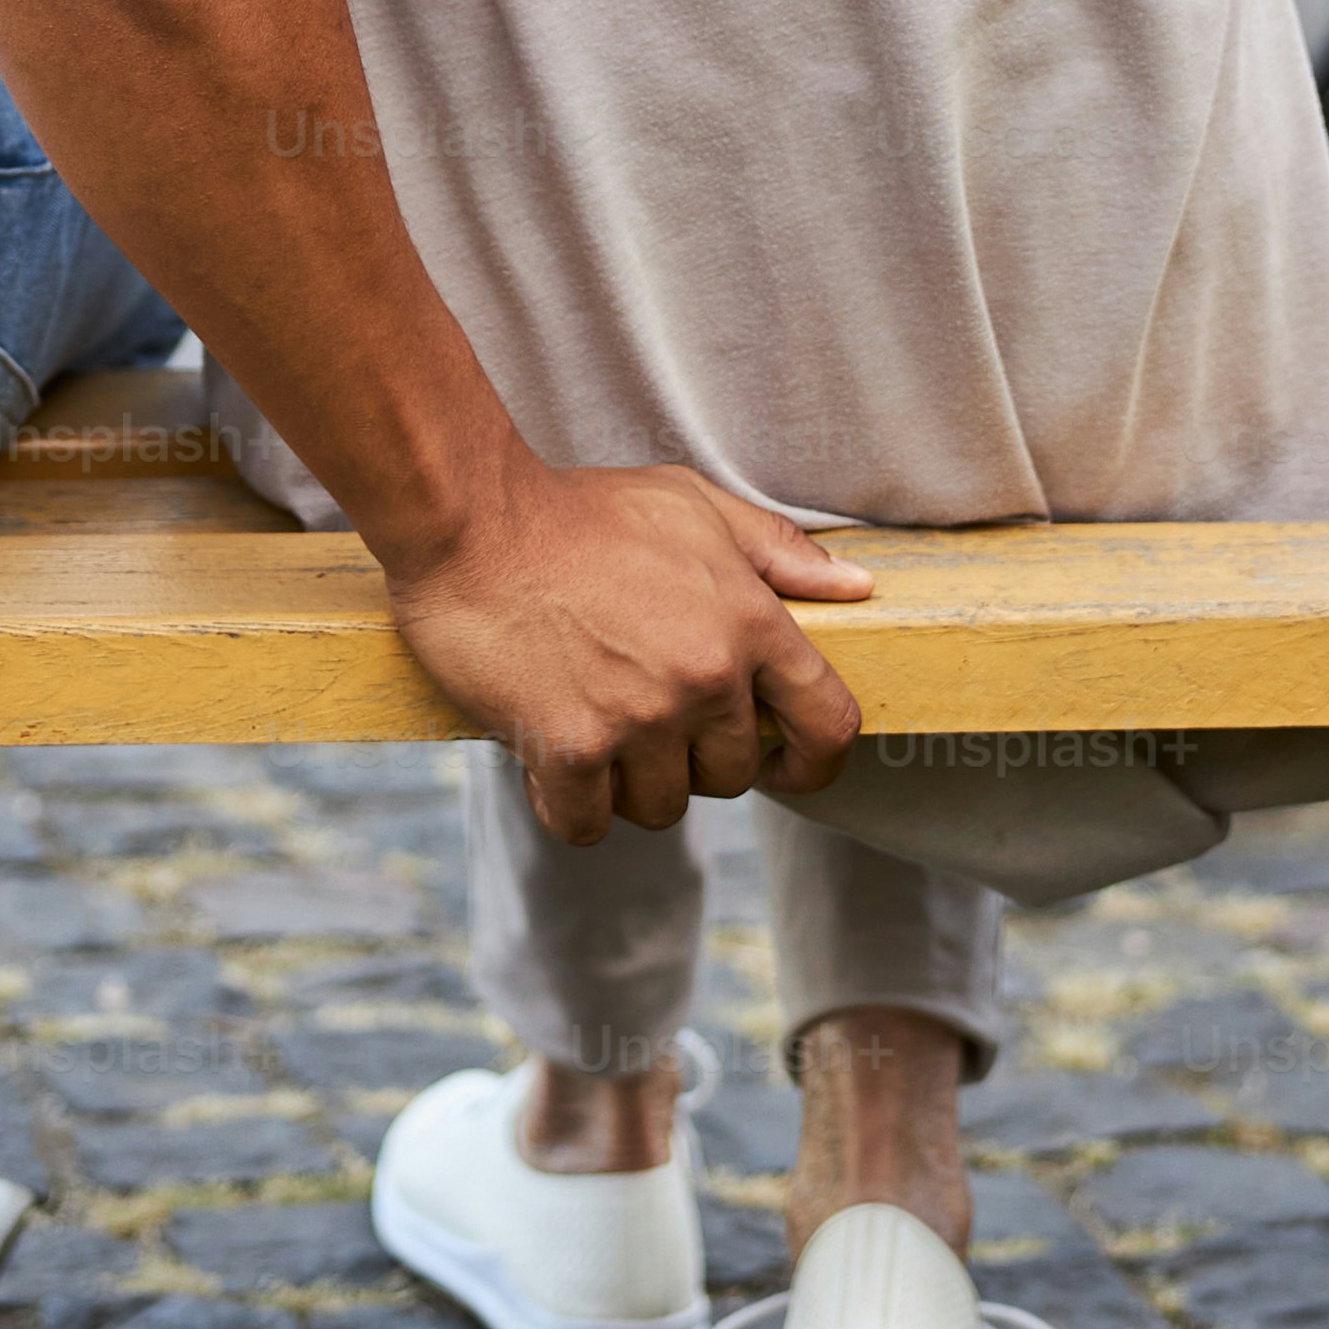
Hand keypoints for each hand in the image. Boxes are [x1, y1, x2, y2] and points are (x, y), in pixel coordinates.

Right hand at [386, 459, 873, 843]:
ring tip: (598, 729)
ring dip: (631, 784)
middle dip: (695, 759)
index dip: (818, 762)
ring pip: (662, 806)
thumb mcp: (691, 505)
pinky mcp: (568, 748)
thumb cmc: (579, 512)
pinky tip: (552, 761)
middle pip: (732, 776)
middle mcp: (704, 678)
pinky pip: (588, 823)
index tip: (789, 768)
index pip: (828, 722)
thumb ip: (778, 552)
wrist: (472, 523)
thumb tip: (855, 588)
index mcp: (748, 621)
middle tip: (648, 717)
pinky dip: (570, 806)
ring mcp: (637, 718)